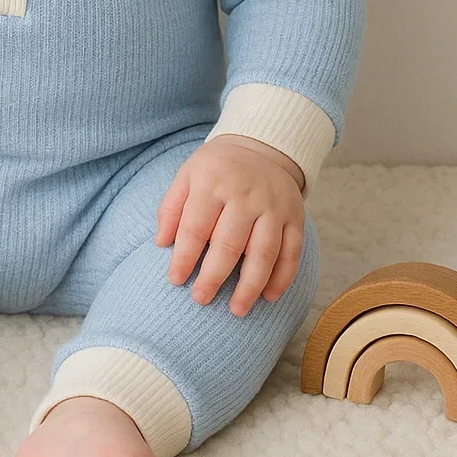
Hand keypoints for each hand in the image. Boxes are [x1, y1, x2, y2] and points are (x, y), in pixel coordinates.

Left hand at [154, 135, 304, 315]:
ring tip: (237, 310)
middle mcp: (246, 195)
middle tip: (201, 299)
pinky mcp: (295, 217)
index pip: (196, 227)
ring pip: (264, 253)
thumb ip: (172, 207)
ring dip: (250, 286)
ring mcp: (274, 207)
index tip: (175, 280)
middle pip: (229, 244)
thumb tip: (161, 243)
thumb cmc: (216, 169)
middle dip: (214, 276)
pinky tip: (268, 297)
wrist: (261, 146)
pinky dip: (282, 278)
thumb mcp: (187, 175)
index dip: (185, 257)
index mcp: (213, 183)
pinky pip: (292, 252)